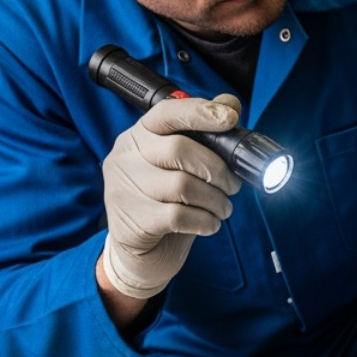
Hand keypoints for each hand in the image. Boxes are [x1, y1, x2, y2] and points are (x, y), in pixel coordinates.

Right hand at [100, 94, 243, 300]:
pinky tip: (209, 224)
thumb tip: (229, 103)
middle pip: (179, 150)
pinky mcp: (132, 219)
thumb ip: (202, 137)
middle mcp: (125, 156)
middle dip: (217, 169)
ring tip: (222, 208)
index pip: (166, 113)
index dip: (199, 112)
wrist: (138, 253)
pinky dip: (205, 221)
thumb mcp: (181, 168)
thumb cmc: (164, 203)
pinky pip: (179, 216)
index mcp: (139, 136)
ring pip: (183, 185)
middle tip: (232, 186)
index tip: (229, 118)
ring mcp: (123, 187)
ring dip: (215, 200)